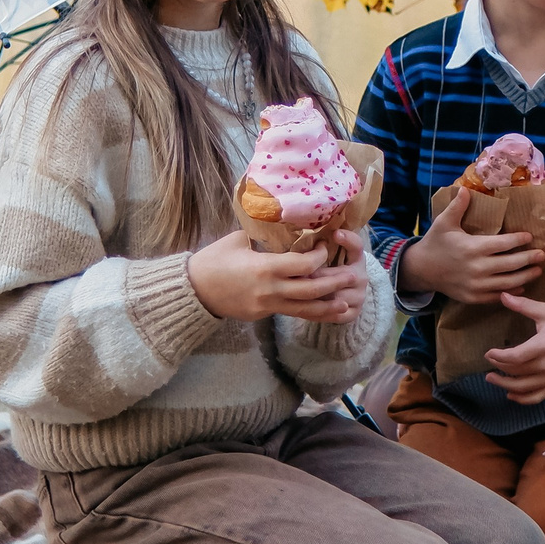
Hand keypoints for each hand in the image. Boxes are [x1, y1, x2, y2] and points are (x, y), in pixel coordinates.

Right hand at [189, 230, 370, 324]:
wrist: (193, 291)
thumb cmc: (213, 260)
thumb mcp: (238, 240)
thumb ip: (264, 237)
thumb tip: (283, 228)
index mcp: (264, 268)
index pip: (302, 264)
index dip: (319, 257)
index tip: (326, 248)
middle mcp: (269, 290)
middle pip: (310, 290)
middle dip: (333, 283)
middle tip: (352, 277)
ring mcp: (266, 306)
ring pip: (304, 309)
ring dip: (326, 306)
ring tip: (346, 304)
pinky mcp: (262, 315)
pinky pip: (290, 313)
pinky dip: (308, 311)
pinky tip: (322, 311)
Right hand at [396, 190, 543, 304]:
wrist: (421, 270)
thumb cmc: (435, 243)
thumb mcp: (444, 222)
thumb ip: (458, 206)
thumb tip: (466, 188)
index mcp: (472, 248)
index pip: (503, 244)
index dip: (518, 240)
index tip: (529, 236)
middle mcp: (477, 268)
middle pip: (511, 264)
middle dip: (529, 259)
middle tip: (541, 254)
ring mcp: (476, 285)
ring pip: (508, 282)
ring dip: (526, 276)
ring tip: (538, 270)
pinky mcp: (474, 297)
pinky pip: (497, 296)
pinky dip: (511, 291)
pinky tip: (521, 286)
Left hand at [482, 294, 544, 404]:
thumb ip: (523, 305)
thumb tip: (503, 295)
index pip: (516, 357)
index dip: (499, 357)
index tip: (489, 352)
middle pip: (517, 372)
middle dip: (499, 367)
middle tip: (489, 361)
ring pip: (523, 388)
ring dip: (504, 385)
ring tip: (491, 378)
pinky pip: (536, 397)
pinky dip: (521, 398)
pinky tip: (510, 393)